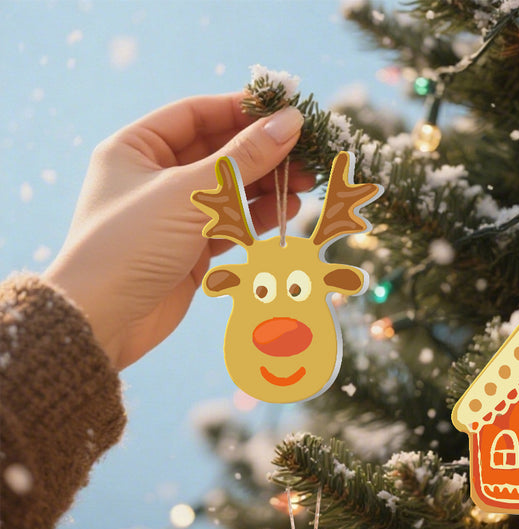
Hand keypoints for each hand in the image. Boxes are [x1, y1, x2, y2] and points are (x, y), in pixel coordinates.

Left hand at [44, 93, 314, 369]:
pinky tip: (288, 210)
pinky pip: (231, 225)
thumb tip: (290, 122)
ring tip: (306, 184)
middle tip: (307, 154)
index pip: (197, 115)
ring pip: (230, 191)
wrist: (104, 320)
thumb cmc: (132, 244)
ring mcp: (173, 216)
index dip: (242, 111)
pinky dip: (259, 217)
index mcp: (136, 148)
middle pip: (218, 153)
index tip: (286, 112)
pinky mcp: (190, 252)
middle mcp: (153, 177)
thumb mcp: (189, 193)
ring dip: (268, 186)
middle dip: (263, 153)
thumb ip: (243, 158)